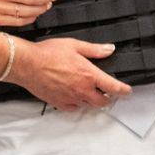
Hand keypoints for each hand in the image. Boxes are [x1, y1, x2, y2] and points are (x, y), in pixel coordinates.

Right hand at [13, 37, 131, 111]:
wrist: (27, 64)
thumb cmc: (47, 54)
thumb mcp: (75, 45)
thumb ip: (94, 50)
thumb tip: (109, 49)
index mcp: (89, 75)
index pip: (113, 87)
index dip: (124, 90)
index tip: (127, 91)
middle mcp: (82, 90)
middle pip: (103, 102)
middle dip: (109, 98)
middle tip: (108, 92)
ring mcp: (71, 98)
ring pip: (89, 106)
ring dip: (93, 101)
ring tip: (91, 93)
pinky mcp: (60, 103)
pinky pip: (74, 108)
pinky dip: (78, 104)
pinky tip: (75, 97)